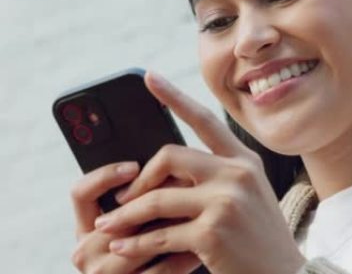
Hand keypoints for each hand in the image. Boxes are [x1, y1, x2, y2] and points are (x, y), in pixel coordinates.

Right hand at [71, 161, 200, 272]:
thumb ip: (142, 197)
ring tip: (201, 208)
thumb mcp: (140, 222)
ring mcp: (101, 273)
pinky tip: (203, 243)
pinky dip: (183, 256)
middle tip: (187, 183)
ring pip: (139, 242)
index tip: (134, 166)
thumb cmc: (153, 251)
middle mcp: (85, 251)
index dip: (105, 176)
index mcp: (87, 228)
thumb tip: (170, 156)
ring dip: (174, 225)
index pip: (81, 193)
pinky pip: (158, 271)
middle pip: (118, 216)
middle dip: (155, 199)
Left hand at [91, 71, 305, 273]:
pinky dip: (135, 246)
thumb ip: (217, 176)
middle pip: (169, 156)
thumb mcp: (248, 196)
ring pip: (157, 199)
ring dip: (125, 217)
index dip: (174, 97)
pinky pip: (159, 235)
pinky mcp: (213, 233)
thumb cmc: (260, 238)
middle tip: (121, 199)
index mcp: (244, 161)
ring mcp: (226, 202)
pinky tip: (123, 250)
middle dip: (139, 179)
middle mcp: (237, 174)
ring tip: (107, 228)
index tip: (149, 78)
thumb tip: (165, 169)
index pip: (205, 120)